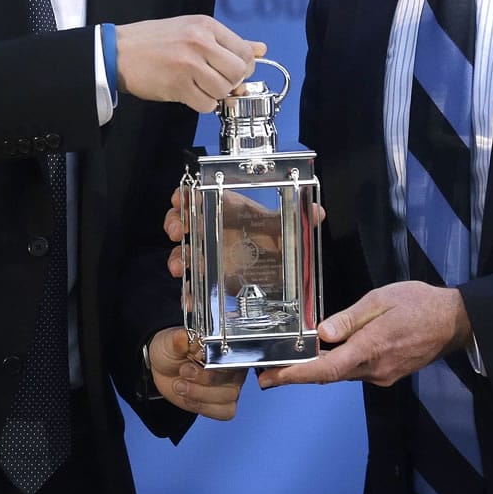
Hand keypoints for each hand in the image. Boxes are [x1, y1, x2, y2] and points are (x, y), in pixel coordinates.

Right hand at [115, 17, 264, 112]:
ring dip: (216, 94)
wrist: (118, 51)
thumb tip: (261, 49)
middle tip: (216, 80)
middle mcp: (200, 42)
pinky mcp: (178, 85)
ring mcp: (189, 64)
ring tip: (199, 86)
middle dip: (232, 82)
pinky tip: (190, 93)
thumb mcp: (193, 30)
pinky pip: (206, 104)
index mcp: (206, 26)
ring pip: (224, 90)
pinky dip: (202, 104)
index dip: (244, 67)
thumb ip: (228, 41)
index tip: (233, 71)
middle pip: (239, 72)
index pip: (245, 52)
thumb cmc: (154, 41)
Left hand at [148, 327, 246, 419]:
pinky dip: (204, 407)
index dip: (215, 360)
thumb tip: (183, 337)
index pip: (232, 355)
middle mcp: (231, 366)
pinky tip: (189, 399)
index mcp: (224, 346)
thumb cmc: (171, 350)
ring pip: (228, 397)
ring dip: (200, 395)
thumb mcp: (170, 341)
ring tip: (180, 386)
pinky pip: (225, 412)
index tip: (195, 358)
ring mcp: (229, 386)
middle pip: (232, 379)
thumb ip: (178, 340)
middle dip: (205, 379)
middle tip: (184, 371)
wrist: (161, 369)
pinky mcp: (221, 404)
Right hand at [164, 188, 325, 285]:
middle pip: (183, 221)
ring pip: (182, 252)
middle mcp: (213, 232)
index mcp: (227, 213)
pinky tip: (190, 298)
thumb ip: (296, 222)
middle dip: (175, 222)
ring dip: (176, 257)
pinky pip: (193, 286)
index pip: (199, 197)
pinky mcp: (210, 282)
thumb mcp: (284, 232)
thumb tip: (317, 213)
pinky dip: (188, 293)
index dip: (186, 195)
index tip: (181, 198)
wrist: (274, 279)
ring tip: (180, 266)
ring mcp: (209, 257)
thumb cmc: (273, 245)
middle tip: (177, 229)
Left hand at [255, 282, 471, 388]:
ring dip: (318, 368)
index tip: (272, 378)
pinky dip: (338, 364)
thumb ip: (349, 319)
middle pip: (330, 374)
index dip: (297, 375)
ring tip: (292, 358)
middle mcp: (374, 370)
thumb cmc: (416, 303)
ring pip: (343, 373)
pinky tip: (328, 352)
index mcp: (371, 348)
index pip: (327, 368)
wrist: (452, 321)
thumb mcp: (380, 300)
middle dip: (298, 373)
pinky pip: (356, 371)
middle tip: (269, 371)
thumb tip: (320, 335)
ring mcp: (382, 376)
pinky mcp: (388, 374)